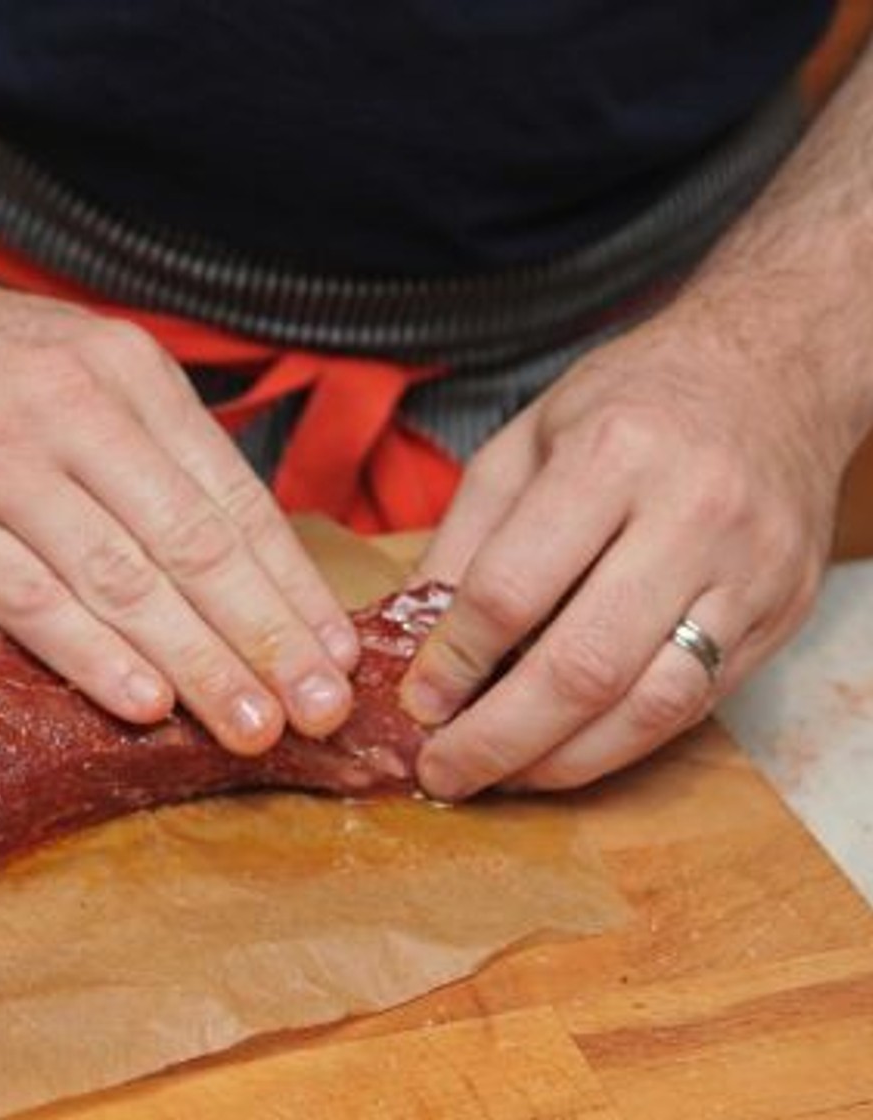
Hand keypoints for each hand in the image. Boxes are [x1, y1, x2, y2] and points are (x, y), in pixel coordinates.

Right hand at [0, 248, 358, 753]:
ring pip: (119, 579)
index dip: (293, 586)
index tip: (339, 653)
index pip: (233, 499)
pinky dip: (92, 656)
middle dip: (266, 637)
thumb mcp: (90, 368)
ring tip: (252, 725)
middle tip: (320, 709)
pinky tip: (145, 705)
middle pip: (191, 544)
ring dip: (196, 663)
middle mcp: (72, 412)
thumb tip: (251, 564)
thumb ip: (162, 452)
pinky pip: (26, 598)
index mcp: (130, 375)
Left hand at [399, 304, 857, 797]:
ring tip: (501, 777)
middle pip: (584, 665)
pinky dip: (623, 743)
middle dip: (500, 736)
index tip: (417, 701)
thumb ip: (467, 536)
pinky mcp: (782, 614)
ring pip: (650, 705)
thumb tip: (413, 634)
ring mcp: (750, 573)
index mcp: (612, 457)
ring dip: (563, 761)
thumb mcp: (527, 439)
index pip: (513, 588)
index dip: (454, 660)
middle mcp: (693, 517)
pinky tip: (568, 752)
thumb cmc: (632, 401)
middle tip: (443, 772)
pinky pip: (695, 704)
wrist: (773, 372)